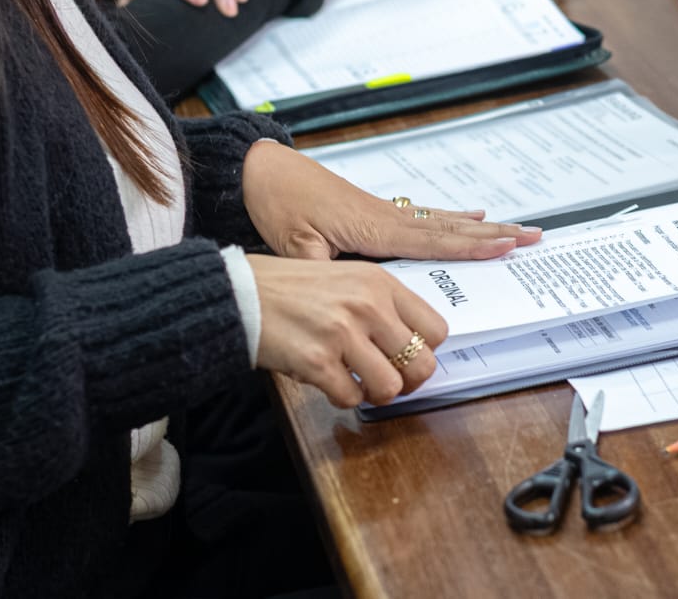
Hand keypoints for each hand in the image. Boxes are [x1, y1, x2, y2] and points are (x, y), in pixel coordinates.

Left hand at [241, 140, 541, 261]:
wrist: (262, 170)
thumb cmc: (277, 202)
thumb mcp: (294, 245)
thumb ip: (324, 270)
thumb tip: (343, 295)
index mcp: (373, 227)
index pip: (432, 241)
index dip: (471, 246)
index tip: (506, 246)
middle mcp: (387, 216)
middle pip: (450, 229)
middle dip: (493, 236)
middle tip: (532, 236)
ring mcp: (385, 211)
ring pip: (442, 221)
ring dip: (480, 228)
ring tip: (515, 228)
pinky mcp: (376, 209)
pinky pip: (424, 217)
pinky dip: (451, 218)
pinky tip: (469, 217)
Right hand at [248, 254, 445, 406]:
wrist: (242, 293)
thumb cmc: (292, 288)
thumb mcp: (347, 278)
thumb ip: (381, 304)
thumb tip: (411, 343)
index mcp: (380, 283)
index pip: (436, 329)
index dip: (426, 351)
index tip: (409, 357)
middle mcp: (367, 306)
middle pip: (422, 364)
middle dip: (408, 381)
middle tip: (389, 381)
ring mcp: (343, 334)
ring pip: (391, 387)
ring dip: (375, 393)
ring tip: (358, 383)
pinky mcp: (317, 361)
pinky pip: (351, 398)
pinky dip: (343, 398)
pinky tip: (330, 382)